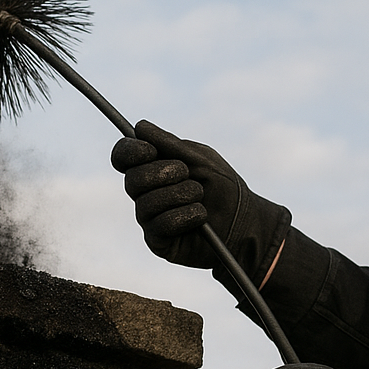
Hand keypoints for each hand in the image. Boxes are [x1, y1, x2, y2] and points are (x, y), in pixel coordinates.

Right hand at [111, 120, 289, 282]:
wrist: (245, 222)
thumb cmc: (224, 188)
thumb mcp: (201, 158)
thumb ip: (171, 144)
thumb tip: (140, 127)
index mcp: (152, 168)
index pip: (124, 157)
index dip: (129, 152)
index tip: (150, 150)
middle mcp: (146, 193)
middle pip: (131, 180)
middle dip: (163, 173)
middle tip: (187, 174)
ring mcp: (149, 218)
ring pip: (146, 203)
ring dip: (180, 195)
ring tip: (200, 196)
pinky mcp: (158, 241)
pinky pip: (160, 225)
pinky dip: (185, 216)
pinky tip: (201, 216)